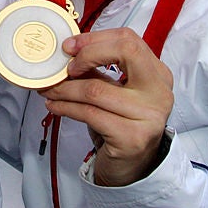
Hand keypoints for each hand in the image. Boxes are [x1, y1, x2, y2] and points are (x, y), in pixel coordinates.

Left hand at [39, 28, 173, 186]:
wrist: (133, 167)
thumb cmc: (121, 124)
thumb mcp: (115, 92)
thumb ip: (98, 70)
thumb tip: (67, 52)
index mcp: (157, 74)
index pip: (129, 40)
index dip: (95, 39)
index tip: (70, 46)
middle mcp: (159, 92)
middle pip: (125, 52)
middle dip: (87, 54)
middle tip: (65, 66)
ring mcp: (148, 116)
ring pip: (96, 89)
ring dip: (65, 88)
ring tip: (49, 89)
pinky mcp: (131, 137)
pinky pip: (89, 114)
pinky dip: (66, 107)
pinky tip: (55, 105)